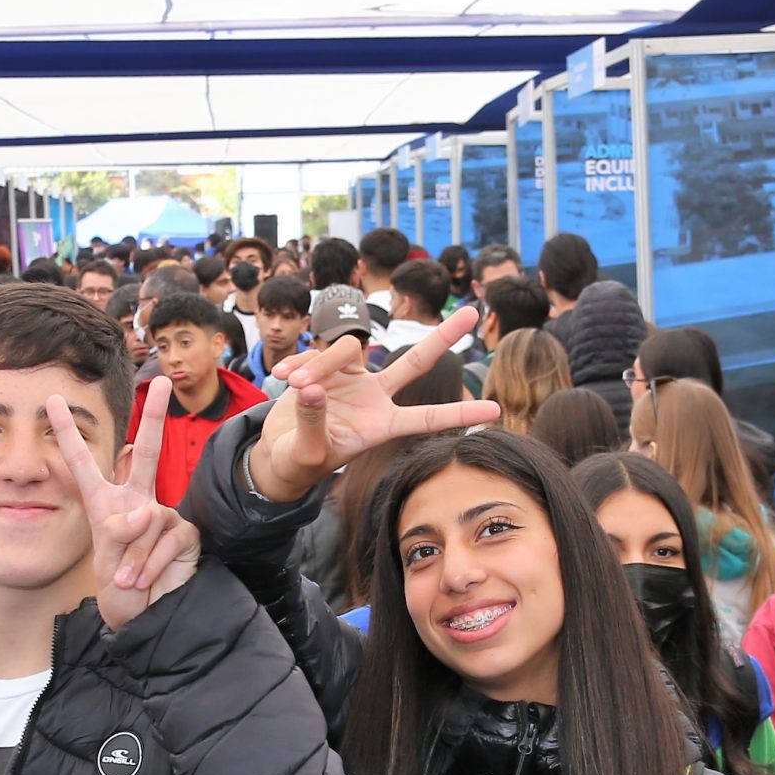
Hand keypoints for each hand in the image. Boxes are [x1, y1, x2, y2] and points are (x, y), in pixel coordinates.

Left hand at [46, 379, 199, 631]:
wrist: (148, 617)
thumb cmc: (120, 589)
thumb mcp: (107, 560)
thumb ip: (120, 532)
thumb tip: (148, 511)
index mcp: (106, 503)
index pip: (84, 463)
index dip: (68, 433)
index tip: (53, 400)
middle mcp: (137, 502)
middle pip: (147, 453)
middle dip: (156, 417)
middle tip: (164, 383)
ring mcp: (163, 515)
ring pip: (146, 522)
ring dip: (135, 558)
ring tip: (130, 580)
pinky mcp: (185, 532)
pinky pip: (165, 540)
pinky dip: (151, 564)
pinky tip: (147, 580)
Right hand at [249, 303, 500, 500]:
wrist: (279, 452)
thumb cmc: (300, 462)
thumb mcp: (307, 451)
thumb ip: (314, 421)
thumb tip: (312, 388)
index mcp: (381, 425)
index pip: (427, 418)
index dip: (460, 414)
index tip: (496, 410)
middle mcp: (375, 397)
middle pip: (415, 362)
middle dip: (443, 337)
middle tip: (473, 313)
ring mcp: (353, 378)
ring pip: (347, 350)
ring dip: (317, 365)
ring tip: (292, 385)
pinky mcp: (326, 366)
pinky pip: (316, 350)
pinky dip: (296, 363)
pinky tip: (280, 380)